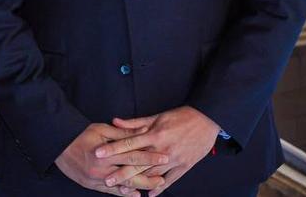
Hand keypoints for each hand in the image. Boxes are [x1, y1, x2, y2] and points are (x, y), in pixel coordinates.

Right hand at [54, 123, 168, 194]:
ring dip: (140, 187)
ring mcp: (97, 179)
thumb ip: (123, 133)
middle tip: (163, 178)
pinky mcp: (91, 185)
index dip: (150, 157)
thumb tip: (143, 130)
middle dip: (149, 177)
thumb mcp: (102, 129)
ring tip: (154, 186)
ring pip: (123, 186)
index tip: (164, 158)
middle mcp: (102, 168)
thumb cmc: (80, 134)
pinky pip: (111, 192)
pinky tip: (135, 194)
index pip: (133, 155)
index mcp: (106, 153)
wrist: (58, 146)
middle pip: (131, 174)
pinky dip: (124, 193)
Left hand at [100, 106, 219, 195]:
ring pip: (152, 174)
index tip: (99, 154)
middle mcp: (162, 149)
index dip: (113, 149)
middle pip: (138, 163)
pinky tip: (150, 194)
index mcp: (155, 135)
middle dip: (121, 173)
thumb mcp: (157, 116)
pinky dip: (160, 187)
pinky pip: (171, 179)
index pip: (129, 143)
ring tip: (123, 190)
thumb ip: (135, 122)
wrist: (207, 120)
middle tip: (106, 180)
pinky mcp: (185, 166)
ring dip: (138, 183)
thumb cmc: (180, 116)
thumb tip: (115, 121)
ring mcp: (174, 159)